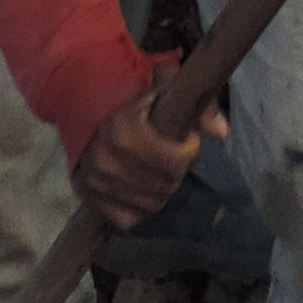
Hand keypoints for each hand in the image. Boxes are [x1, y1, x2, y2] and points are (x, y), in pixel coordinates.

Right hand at [71, 87, 224, 228]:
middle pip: (166, 183)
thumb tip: (222, 131)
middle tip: (172, 152)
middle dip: (177, 167)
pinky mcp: (89, 196)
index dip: (188, 148)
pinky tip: (144, 188)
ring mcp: (96, 182)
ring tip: (158, 168)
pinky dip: (142, 207)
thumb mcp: (165, 84)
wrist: (80, 98)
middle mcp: (107, 159)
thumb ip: (198, 105)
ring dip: (162, 188)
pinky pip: (129, 218)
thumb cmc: (129, 92)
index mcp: (124, 129)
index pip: (176, 159)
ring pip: (151, 203)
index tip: (186, 137)